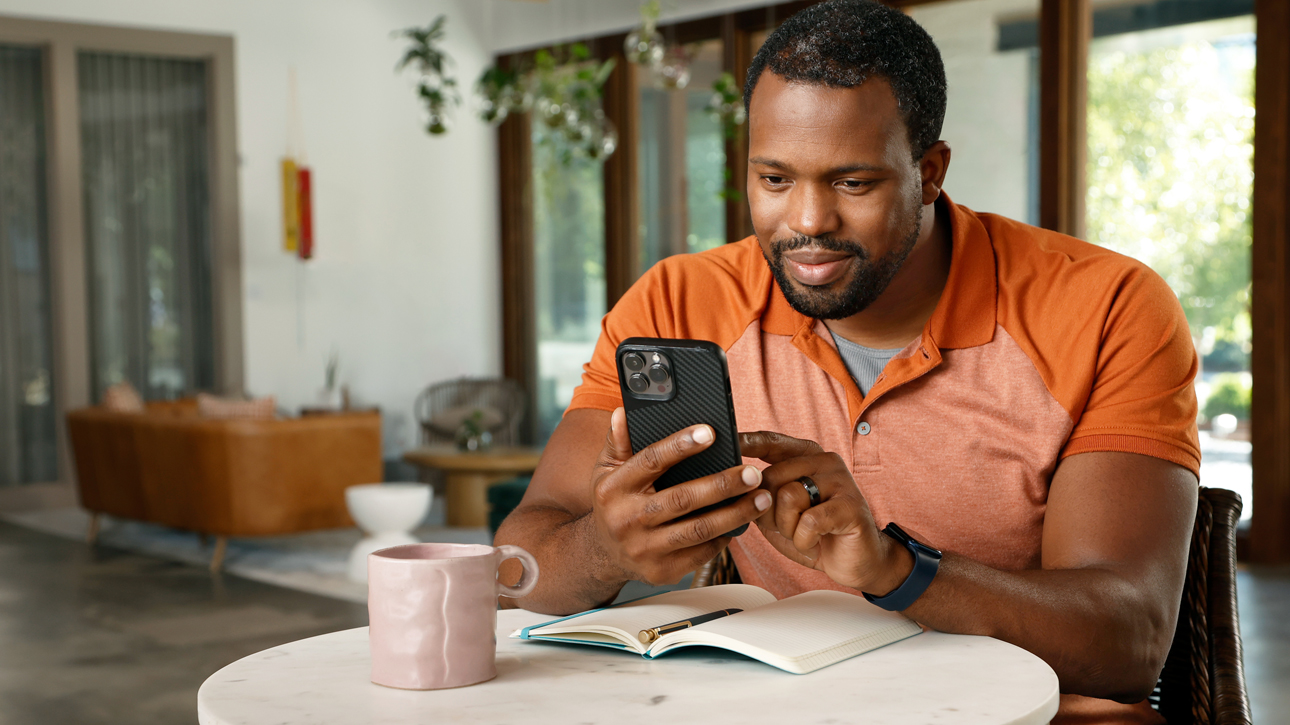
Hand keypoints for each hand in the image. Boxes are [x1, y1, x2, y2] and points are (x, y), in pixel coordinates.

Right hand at [590, 408, 771, 585]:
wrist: (603, 554)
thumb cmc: (614, 504)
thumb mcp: (606, 470)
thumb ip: (618, 442)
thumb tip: (624, 413)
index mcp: (613, 489)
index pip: (650, 462)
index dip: (680, 446)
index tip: (710, 433)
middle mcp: (627, 520)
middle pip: (681, 499)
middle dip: (722, 485)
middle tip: (753, 473)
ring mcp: (644, 549)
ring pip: (698, 530)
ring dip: (735, 514)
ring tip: (762, 498)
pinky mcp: (662, 571)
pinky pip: (700, 553)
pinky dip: (724, 537)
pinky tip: (742, 522)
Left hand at [739, 431, 911, 594]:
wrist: (856, 561)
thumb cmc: (814, 534)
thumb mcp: (778, 512)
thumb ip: (759, 494)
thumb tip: (730, 483)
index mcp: (806, 456)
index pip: (770, 441)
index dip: (746, 441)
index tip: (725, 441)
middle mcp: (824, 460)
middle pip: (771, 477)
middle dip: (769, 512)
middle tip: (789, 527)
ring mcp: (840, 480)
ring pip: (787, 497)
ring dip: (788, 528)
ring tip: (804, 534)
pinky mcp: (850, 505)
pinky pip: (808, 522)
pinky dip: (804, 540)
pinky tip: (816, 543)